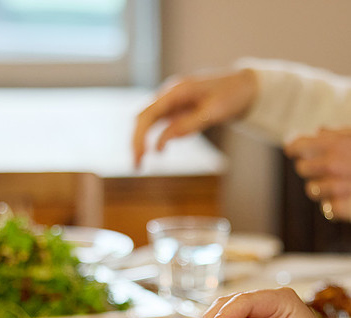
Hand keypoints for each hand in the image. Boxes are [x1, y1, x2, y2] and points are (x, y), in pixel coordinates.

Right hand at [132, 68, 256, 165]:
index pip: (148, 115)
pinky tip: (159, 152)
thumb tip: (162, 142)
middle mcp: (169, 95)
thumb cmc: (231, 95)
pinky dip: (155, 139)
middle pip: (143, 118)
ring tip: (140, 164)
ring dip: (142, 142)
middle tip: (137, 167)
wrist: (244, 86)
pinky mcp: (176, 110)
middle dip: (137, 142)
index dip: (140, 137)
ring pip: (148, 122)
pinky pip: (160, 124)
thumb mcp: (213, 112)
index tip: (140, 157)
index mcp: (176, 91)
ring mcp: (172, 102)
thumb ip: (188, 125)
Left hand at [285, 128, 350, 221]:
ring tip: (341, 181)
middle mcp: (333, 165)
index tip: (294, 148)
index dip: (295, 147)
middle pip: (302, 168)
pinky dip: (335, 203)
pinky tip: (350, 196)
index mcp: (337, 144)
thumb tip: (318, 131)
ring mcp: (336, 188)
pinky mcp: (343, 208)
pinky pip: (327, 207)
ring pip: (312, 190)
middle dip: (309, 166)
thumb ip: (340, 134)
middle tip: (322, 165)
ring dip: (322, 186)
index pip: (298, 147)